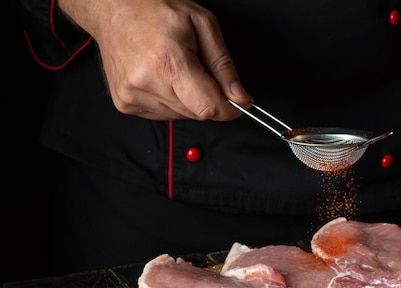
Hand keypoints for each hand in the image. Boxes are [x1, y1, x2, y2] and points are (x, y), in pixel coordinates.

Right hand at [57, 0, 250, 120]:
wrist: (113, 8)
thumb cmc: (155, 10)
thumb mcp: (202, 25)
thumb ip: (224, 66)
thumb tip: (239, 97)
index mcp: (167, 61)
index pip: (207, 107)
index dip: (228, 109)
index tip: (237, 103)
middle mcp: (146, 82)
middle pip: (196, 113)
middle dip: (207, 97)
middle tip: (199, 70)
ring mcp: (132, 96)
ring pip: (181, 116)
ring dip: (187, 99)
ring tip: (175, 69)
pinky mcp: (125, 104)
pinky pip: (163, 114)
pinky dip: (170, 101)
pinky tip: (161, 78)